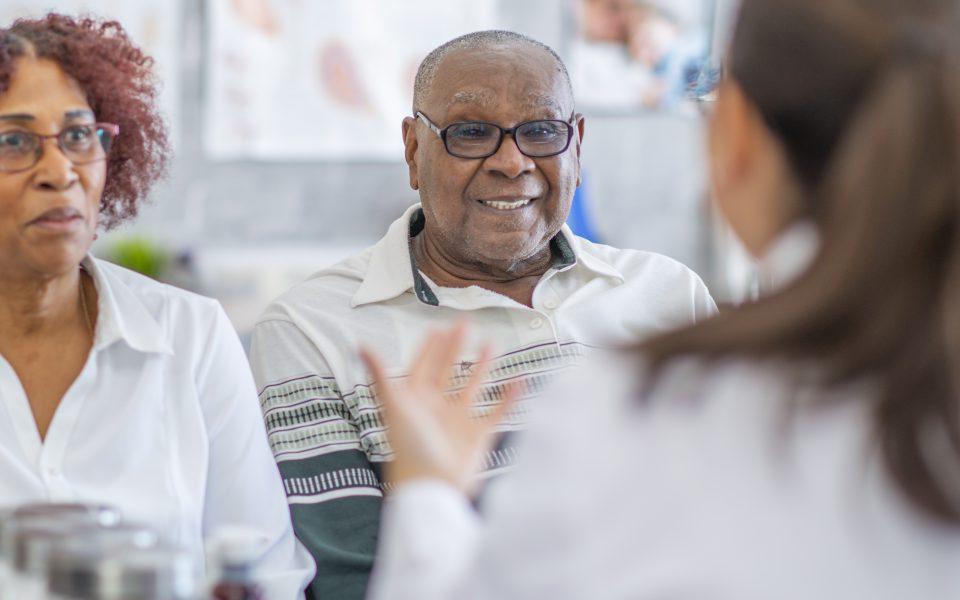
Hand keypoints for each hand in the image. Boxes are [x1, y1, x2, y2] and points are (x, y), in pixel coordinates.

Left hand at [360, 324, 516, 495]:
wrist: (431, 489)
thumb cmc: (408, 449)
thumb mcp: (394, 405)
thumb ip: (380, 374)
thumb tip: (361, 345)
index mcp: (414, 400)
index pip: (423, 366)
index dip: (430, 348)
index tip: (439, 327)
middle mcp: (436, 409)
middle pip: (448, 371)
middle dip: (456, 348)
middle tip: (466, 324)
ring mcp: (458, 422)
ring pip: (473, 387)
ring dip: (482, 367)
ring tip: (491, 344)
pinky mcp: (478, 436)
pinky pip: (496, 411)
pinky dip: (508, 396)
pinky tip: (518, 380)